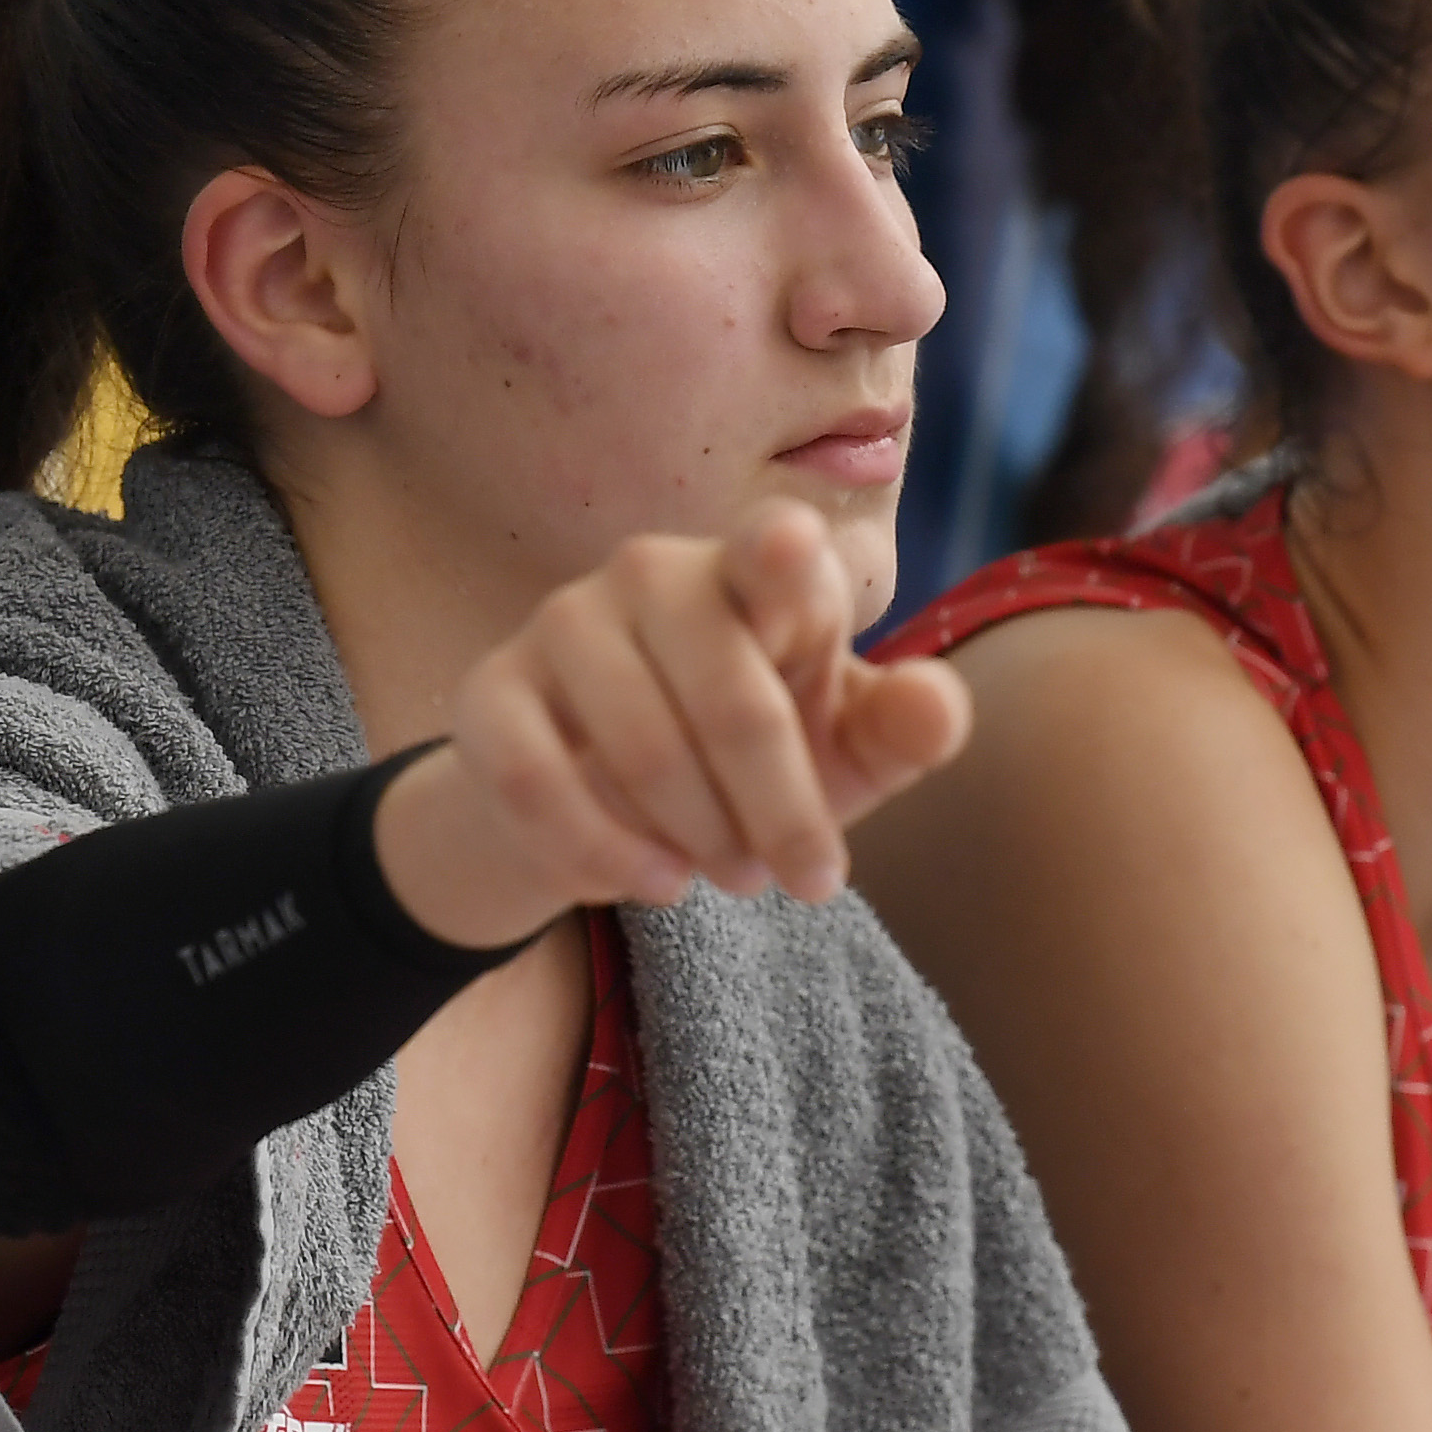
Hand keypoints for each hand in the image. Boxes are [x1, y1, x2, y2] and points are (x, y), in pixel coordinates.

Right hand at [378, 501, 975, 943]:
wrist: (609, 809)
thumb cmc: (755, 762)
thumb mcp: (843, 756)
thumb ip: (902, 731)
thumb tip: (938, 705)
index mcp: (757, 570)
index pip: (775, 549)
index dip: (781, 553)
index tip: (789, 549)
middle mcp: (655, 572)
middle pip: (736, 702)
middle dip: (781, 812)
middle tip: (804, 878)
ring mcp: (565, 622)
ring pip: (644, 750)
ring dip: (703, 839)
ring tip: (733, 875)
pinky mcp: (492, 692)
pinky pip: (541, 783)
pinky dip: (607, 854)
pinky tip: (652, 882)